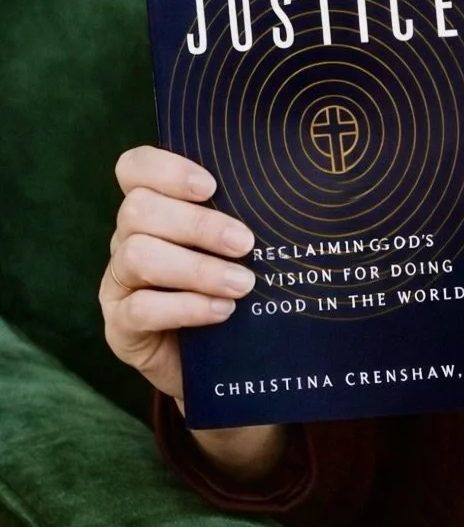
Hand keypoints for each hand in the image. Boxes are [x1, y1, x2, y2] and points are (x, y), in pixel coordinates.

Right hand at [99, 145, 256, 403]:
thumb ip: (240, 215)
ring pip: (138, 256)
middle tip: (245, 243)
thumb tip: (282, 190)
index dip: (166, 169)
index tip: (211, 186)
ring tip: (243, 284)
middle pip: (139, 210)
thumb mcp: (233, 244)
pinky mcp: (119, 326)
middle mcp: (126, 238)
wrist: (216, 359)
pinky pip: (141, 308)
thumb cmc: (229, 284)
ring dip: (197, 269)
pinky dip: (187, 307)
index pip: (134, 167)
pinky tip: (222, 311)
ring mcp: (117, 282)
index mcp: (151, 206)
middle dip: (197, 224)